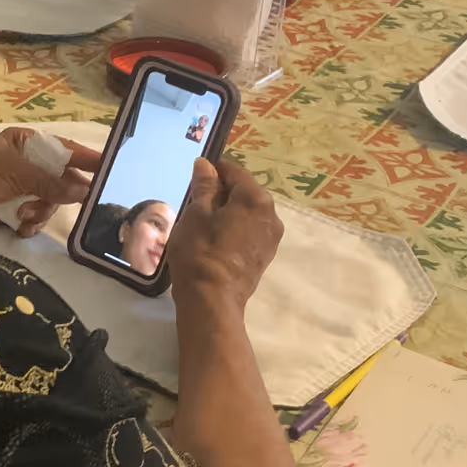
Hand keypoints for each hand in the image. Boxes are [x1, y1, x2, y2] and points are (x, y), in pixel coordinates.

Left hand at [0, 128, 98, 236]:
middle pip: (61, 181)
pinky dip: (31, 223)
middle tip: (56, 203)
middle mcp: (26, 165)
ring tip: (25, 215)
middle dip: (59, 195)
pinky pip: (34, 218)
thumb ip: (49, 182)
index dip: (88, 160)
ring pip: (50, 203)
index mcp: (26, 144)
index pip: (66, 150)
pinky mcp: (10, 210)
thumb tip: (83, 190)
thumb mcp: (14, 172)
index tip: (110, 170)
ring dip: (41, 211)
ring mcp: (19, 188)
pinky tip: (21, 226)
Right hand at [166, 157, 281, 309]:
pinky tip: (214, 240)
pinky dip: (233, 229)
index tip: (195, 179)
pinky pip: (249, 231)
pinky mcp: (265, 256)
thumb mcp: (196, 214)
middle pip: (244, 192)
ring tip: (201, 224)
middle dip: (221, 193)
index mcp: (256, 199)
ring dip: (227, 212)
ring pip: (247, 213)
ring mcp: (271, 238)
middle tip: (194, 204)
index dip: (213, 171)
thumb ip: (204, 186)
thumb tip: (205, 165)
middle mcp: (271, 215)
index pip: (234, 172)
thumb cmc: (200, 252)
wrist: (212, 301)